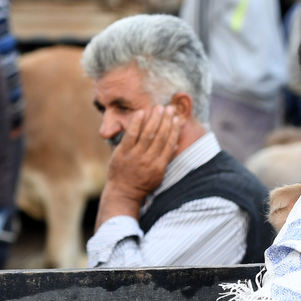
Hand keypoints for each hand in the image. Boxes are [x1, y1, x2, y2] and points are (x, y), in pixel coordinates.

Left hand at [95, 105, 182, 228]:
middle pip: (161, 136)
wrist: (123, 193)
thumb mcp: (159, 175)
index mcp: (160, 166)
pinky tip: (141, 112)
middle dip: (167, 121)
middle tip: (170, 108)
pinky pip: (131, 135)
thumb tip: (176, 144)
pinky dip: (136, 123)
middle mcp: (149, 160)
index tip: (177, 119)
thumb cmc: (142, 184)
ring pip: (148, 134)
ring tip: (159, 108)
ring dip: (155, 119)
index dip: (174, 129)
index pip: (170, 143)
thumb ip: (166, 159)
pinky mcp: (122, 152)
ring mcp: (135, 156)